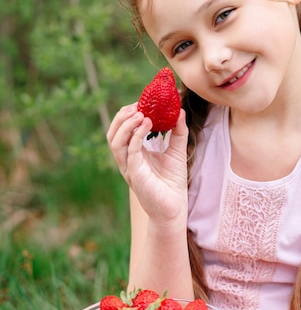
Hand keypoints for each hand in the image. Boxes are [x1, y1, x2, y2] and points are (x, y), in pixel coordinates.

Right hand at [107, 103, 188, 222]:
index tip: (141, 102)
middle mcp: (127, 159)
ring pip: (115, 142)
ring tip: (140, 113)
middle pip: (112, 133)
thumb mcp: (177, 150)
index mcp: (133, 152)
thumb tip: (180, 110)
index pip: (122, 129)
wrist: (175, 207)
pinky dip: (136, 135)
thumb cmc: (173, 181)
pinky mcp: (135, 174)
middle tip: (137, 105)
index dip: (128, 114)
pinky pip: (130, 152)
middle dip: (122, 117)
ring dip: (125, 124)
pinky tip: (147, 124)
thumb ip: (177, 130)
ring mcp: (128, 167)